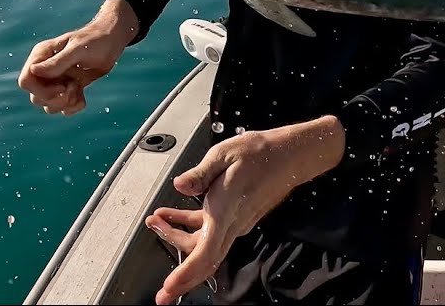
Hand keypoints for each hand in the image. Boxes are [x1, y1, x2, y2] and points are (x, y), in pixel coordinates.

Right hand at [17, 0, 138, 115]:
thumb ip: (57, 62)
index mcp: (42, 55)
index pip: (26, 81)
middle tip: (73, 89)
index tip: (62, 86)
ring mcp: (56, 80)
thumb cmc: (95, 40)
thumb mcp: (78, 50)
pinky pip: (62, 108)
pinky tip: (83, 98)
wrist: (112, 42)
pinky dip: (72, 108)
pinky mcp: (67, 88)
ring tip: (78, 90)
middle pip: (36, 97)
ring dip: (64, 104)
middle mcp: (45, 69)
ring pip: (47, 105)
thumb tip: (33, 70)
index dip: (41, 90)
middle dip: (55, 99)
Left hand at [144, 116, 345, 304]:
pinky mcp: (234, 218)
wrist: (288, 156)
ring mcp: (234, 223)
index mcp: (225, 211)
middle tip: (160, 291)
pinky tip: (172, 213)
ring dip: (176, 239)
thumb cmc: (260, 153)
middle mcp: (231, 224)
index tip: (169, 289)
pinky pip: (208, 232)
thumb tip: (179, 185)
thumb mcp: (224, 155)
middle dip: (180, 277)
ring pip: (203, 246)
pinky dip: (187, 227)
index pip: (204, 253)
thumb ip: (199, 174)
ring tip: (156, 221)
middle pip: (203, 260)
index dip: (185, 274)